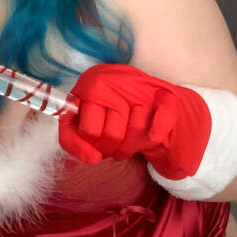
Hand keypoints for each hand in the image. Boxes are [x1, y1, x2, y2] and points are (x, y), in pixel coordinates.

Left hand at [58, 63, 211, 179]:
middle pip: (112, 134)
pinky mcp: (163, 92)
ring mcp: (140, 85)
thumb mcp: (81, 117)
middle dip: (110, 149)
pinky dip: (158, 132)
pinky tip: (153, 138)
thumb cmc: (104, 109)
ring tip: (124, 144)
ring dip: (130, 147)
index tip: (93, 144)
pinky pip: (164, 117)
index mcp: (90, 82)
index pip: (87, 131)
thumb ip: (72, 139)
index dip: (90, 144)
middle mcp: (115, 79)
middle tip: (109, 147)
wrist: (137, 94)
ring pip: (137, 131)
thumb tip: (90, 157)